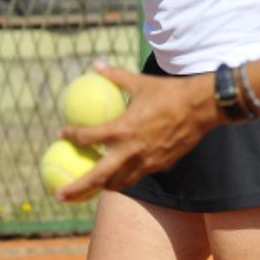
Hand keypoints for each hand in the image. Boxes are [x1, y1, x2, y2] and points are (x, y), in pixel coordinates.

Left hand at [55, 61, 220, 198]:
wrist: (201, 108)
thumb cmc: (169, 92)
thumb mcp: (140, 82)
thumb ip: (116, 76)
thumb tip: (96, 65)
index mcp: (123, 129)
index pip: (88, 137)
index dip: (72, 136)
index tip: (61, 134)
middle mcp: (131, 150)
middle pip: (97, 177)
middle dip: (76, 189)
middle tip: (59, 195)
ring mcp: (146, 162)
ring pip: (119, 183)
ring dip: (102, 187)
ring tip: (90, 190)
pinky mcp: (160, 165)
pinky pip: (138, 175)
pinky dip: (126, 177)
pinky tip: (122, 174)